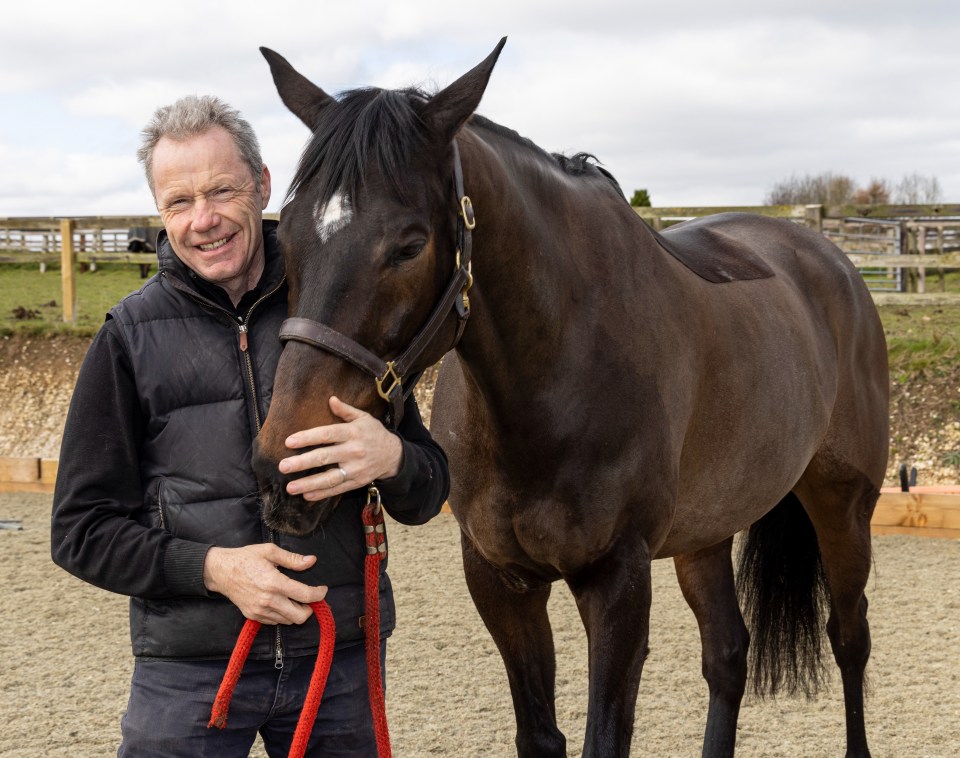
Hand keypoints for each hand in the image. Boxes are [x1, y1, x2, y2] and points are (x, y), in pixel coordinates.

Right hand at [203, 543, 327, 624]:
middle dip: (310, 608)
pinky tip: (281, 601)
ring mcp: (259, 610)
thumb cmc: (245, 558)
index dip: (319, 594)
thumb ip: (292, 559)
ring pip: (288, 620)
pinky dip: (283, 614)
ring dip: (296, 612)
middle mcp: (268, 600)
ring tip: (295, 598)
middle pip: (299, 616)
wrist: (220, 571)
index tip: (323, 589)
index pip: (305, 595)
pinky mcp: (253, 616)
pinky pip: (275, 621)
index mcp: (274, 582)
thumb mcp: (270, 551)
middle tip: (310, 598)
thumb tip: (311, 561)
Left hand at [279, 396, 403, 499]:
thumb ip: (346, 410)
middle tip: (283, 466)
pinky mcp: (357, 482)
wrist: (394, 455)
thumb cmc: (374, 433)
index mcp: (352, 432)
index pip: (327, 434)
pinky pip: (337, 489)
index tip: (289, 442)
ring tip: (290, 487)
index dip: (308, 438)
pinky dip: (322, 494)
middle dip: (302, 462)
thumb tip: (331, 399)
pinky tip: (306, 495)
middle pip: (325, 457)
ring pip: (330, 477)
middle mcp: (353, 451)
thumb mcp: (364, 418)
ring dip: (309, 483)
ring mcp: (356, 469)